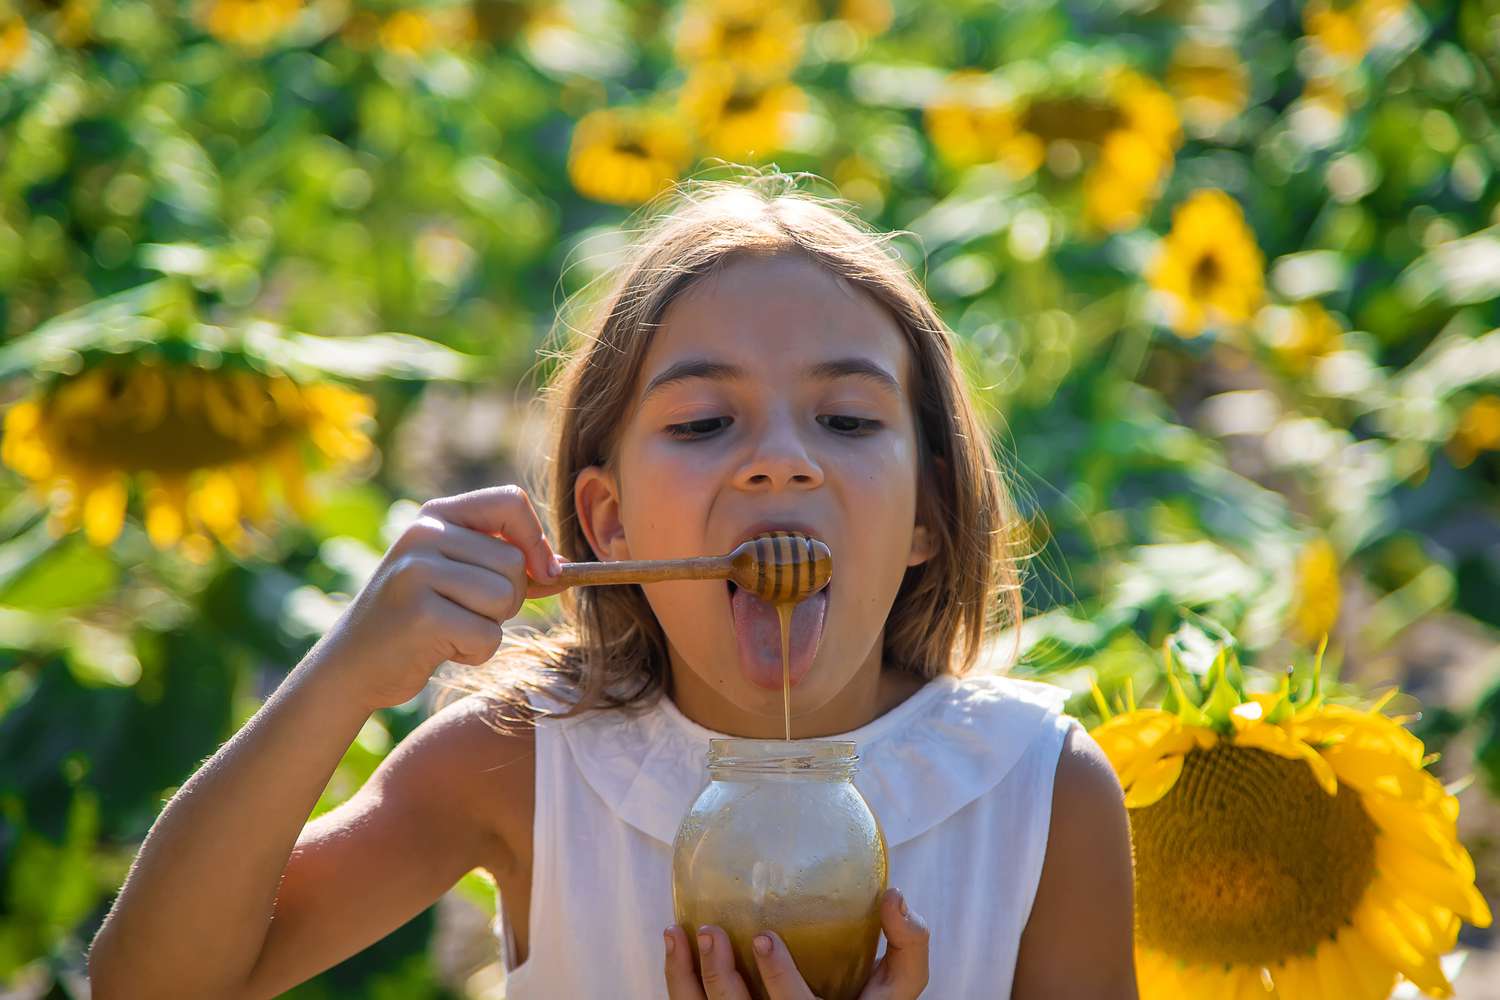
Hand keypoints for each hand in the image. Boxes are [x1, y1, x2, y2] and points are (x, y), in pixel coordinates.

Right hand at [308, 485, 568, 710]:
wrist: (352, 664)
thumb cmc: (416, 620)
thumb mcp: (456, 577)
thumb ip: (504, 565)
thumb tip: (562, 568)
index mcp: (435, 515)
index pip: (510, 501)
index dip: (536, 540)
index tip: (542, 573)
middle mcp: (423, 534)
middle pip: (515, 561)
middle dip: (508, 599)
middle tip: (465, 613)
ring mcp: (417, 572)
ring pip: (506, 598)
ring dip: (490, 627)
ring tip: (450, 630)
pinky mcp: (420, 616)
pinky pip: (487, 635)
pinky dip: (475, 652)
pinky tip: (440, 650)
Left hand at [664, 888, 929, 999]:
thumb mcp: (900, 986)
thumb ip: (908, 943)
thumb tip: (893, 896)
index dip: (778, 980)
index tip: (763, 938)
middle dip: (720, 978)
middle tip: (710, 930)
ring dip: (686, 978)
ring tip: (681, 933)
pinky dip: (679, 980)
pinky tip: (676, 943)